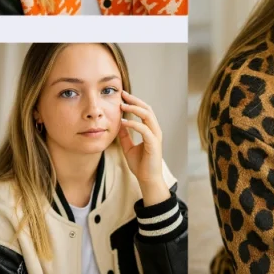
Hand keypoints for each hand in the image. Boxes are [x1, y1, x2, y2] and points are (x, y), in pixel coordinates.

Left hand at [118, 90, 168, 205]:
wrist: (147, 179)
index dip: (134, 102)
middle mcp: (155, 130)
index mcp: (150, 130)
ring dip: (134, 109)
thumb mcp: (128, 147)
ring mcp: (155, 136)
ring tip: (122, 105)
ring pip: (147, 116)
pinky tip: (123, 122)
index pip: (144, 111)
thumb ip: (125, 136)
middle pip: (147, 109)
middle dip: (135, 100)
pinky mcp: (153, 143)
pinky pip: (144, 129)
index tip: (122, 96)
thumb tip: (118, 124)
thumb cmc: (140, 165)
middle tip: (123, 94)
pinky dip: (133, 124)